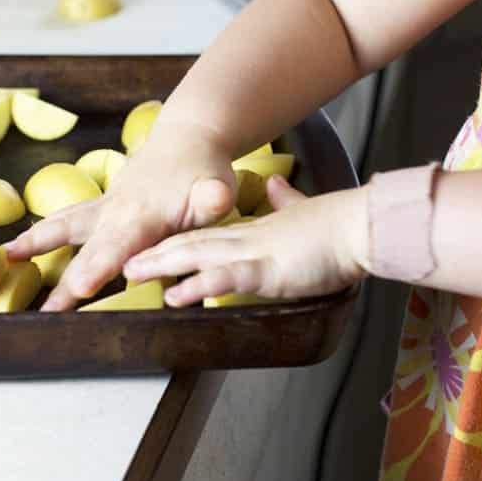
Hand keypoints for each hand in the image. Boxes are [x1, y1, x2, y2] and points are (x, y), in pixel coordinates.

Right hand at [5, 122, 236, 310]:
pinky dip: (42, 233)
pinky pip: (68, 219)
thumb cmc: (204, 168)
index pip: (118, 247)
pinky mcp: (102, 205)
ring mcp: (106, 206)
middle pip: (87, 248)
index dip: (99, 268)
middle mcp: (117, 210)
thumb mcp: (217, 185)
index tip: (79, 289)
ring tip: (5, 260)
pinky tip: (18, 248)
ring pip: (67, 226)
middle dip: (66, 281)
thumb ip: (213, 199)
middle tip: (45, 312)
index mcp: (144, 214)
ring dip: (38, 244)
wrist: (189, 136)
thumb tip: (214, 199)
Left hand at [124, 175, 369, 305]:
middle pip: (190, 243)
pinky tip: (175, 295)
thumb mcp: (301, 211)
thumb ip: (284, 200)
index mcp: (253, 230)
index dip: (175, 241)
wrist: (358, 224)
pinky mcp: (266, 270)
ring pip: (198, 256)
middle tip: (123, 263)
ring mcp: (253, 252)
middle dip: (155, 254)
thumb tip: (274, 186)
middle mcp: (246, 239)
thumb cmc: (336, 225)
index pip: (205, 235)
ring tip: (132, 273)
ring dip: (163, 265)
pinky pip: (224, 278)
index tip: (150, 248)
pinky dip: (196, 286)